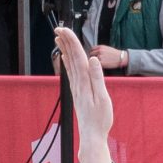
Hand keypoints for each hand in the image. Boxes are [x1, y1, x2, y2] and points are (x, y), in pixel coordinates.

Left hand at [55, 28, 115, 151]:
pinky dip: (67, 62)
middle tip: (58, 27)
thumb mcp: (103, 98)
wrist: (92, 135)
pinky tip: (64, 57)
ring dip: (64, 49)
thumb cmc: (100, 119)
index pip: (77, 56)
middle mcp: (78, 82)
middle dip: (65, 41)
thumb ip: (97, 78)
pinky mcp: (78, 92)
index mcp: (84, 81)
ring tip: (59, 38)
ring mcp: (76, 87)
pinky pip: (71, 72)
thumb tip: (93, 60)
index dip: (71, 41)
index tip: (65, 29)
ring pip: (69, 63)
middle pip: (71, 57)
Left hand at [91, 44, 127, 72]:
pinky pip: (95, 64)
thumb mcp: (107, 48)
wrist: (121, 58)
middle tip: (96, 60)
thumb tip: (94, 52)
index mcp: (100, 47)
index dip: (93, 52)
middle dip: (92, 57)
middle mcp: (99, 51)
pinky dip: (97, 65)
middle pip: (91, 54)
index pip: (92, 49)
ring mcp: (100, 57)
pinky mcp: (101, 63)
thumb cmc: (115, 54)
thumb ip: (100, 49)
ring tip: (99, 63)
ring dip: (94, 62)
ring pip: (92, 60)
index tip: (94, 55)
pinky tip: (101, 65)